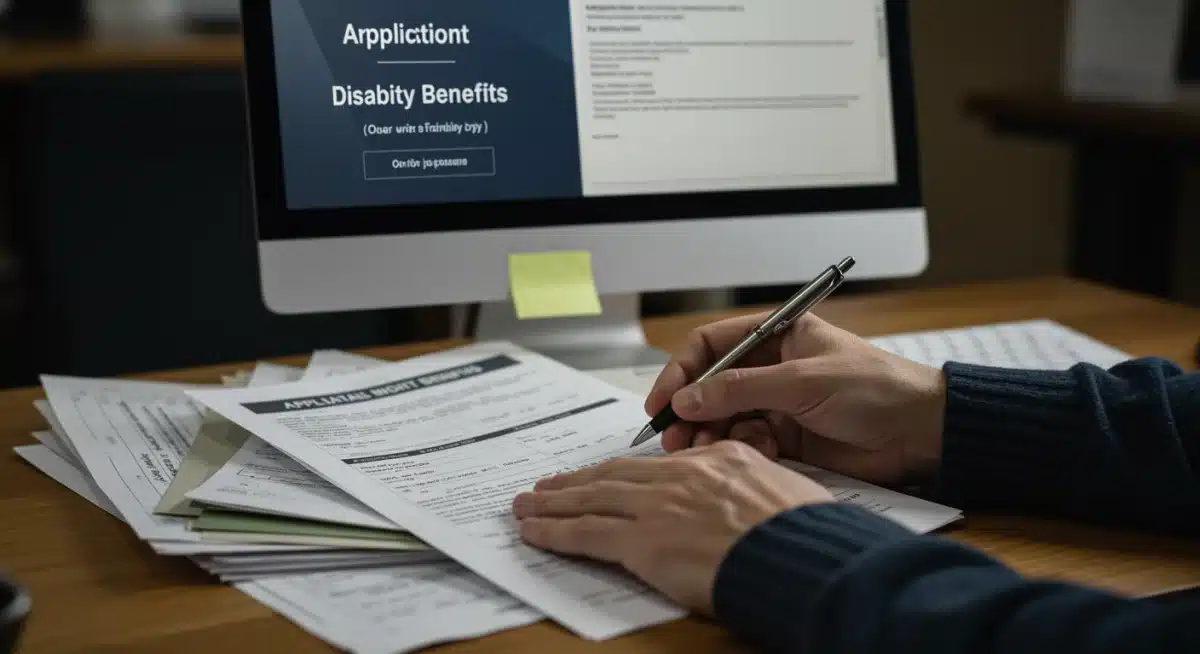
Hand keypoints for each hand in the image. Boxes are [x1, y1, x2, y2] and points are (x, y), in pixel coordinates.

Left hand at [512, 440, 833, 614]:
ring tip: (527, 506)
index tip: (603, 476)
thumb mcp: (786, 490)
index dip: (620, 472)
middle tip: (547, 487)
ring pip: (591, 500)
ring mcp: (658, 507)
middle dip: (576, 482)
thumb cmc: (806, 534)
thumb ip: (752, 486)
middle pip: (614, 476)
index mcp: (718, 459)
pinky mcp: (642, 542)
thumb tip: (743, 502)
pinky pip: (585, 534)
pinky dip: (554, 532)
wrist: (801, 555)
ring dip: (553, 505)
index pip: (656, 465)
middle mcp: (681, 476)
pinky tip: (534, 533)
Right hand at [645, 312, 945, 484]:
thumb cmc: (876, 389)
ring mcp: (778, 403)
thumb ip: (742, 389)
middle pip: (711, 385)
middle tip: (671, 436)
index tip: (663, 400)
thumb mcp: (803, 381)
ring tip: (700, 450)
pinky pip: (746, 442)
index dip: (682, 370)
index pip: (712, 345)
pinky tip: (750, 454)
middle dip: (689, 409)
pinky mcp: (787, 437)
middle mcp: (771, 367)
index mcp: (776, 335)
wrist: (923, 433)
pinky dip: (740, 449)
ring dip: (709, 433)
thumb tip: (687, 399)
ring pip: (724, 417)